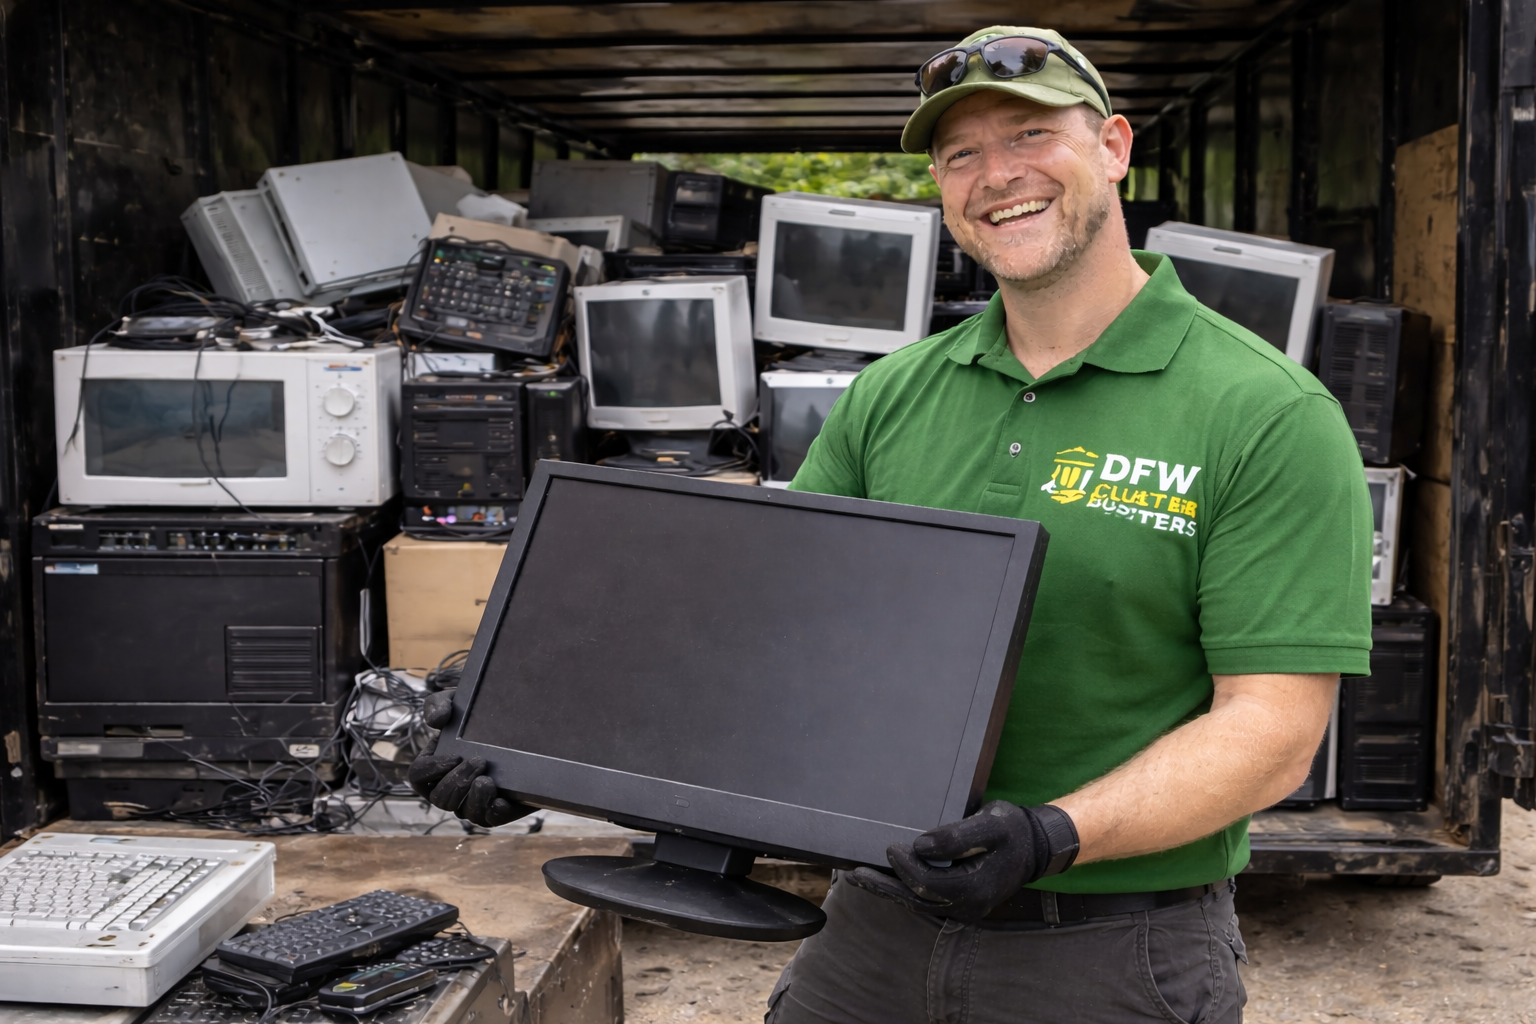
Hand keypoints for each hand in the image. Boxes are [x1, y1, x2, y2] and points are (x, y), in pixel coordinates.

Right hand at [407, 688, 533, 827]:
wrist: (521, 723)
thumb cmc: (479, 714)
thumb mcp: (458, 702)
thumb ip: (439, 704)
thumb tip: (437, 720)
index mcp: (434, 766)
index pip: (418, 776)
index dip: (432, 770)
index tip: (454, 756)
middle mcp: (450, 787)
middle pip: (441, 799)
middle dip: (457, 782)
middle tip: (479, 761)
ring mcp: (472, 801)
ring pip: (464, 814)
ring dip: (474, 798)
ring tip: (488, 779)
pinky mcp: (498, 808)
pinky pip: (490, 820)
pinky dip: (493, 811)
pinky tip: (501, 799)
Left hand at [846, 801, 1077, 920]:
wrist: (1036, 846)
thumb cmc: (1013, 831)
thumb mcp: (990, 825)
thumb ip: (956, 836)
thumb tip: (920, 845)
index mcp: (973, 888)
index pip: (926, 882)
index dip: (904, 866)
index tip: (889, 847)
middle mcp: (968, 906)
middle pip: (916, 899)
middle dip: (884, 886)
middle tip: (855, 874)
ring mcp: (965, 908)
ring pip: (919, 903)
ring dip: (890, 890)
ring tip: (861, 878)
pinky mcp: (961, 903)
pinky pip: (927, 901)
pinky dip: (905, 890)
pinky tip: (887, 881)